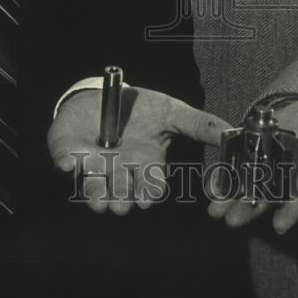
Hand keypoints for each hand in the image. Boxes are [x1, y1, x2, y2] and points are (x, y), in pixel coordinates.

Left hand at [48, 87, 227, 214]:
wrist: (108, 93)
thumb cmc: (143, 108)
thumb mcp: (174, 113)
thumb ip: (202, 124)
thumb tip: (234, 132)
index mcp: (145, 166)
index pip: (149, 188)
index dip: (147, 194)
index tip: (145, 199)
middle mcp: (120, 172)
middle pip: (122, 194)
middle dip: (122, 200)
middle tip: (122, 205)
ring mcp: (93, 165)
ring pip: (94, 187)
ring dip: (95, 193)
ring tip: (99, 200)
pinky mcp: (68, 151)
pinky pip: (64, 159)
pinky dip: (66, 162)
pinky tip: (69, 163)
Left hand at [208, 99, 297, 234]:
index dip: (294, 208)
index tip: (279, 225)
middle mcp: (291, 178)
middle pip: (272, 196)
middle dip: (253, 208)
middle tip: (234, 221)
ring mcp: (271, 171)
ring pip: (251, 189)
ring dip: (234, 202)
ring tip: (217, 214)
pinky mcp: (253, 158)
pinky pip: (237, 173)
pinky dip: (223, 182)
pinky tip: (208, 194)